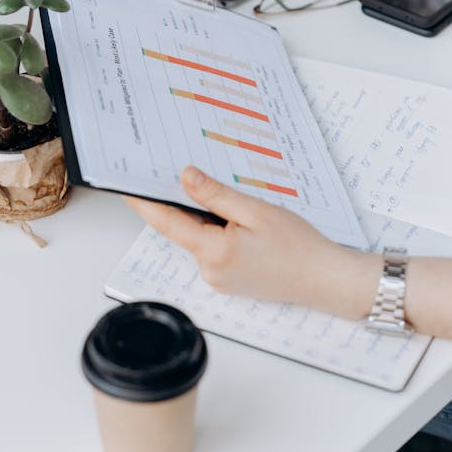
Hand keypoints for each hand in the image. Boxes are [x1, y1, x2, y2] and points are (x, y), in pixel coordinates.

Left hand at [125, 166, 360, 309]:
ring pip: (199, 238)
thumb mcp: (255, 210)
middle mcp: (209, 270)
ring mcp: (218, 278)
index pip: (166, 222)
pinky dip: (216, 231)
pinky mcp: (229, 279)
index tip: (126, 186)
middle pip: (183, 229)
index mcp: (212, 252)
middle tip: (177, 172)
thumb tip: (185, 177)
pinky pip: (213, 249)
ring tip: (223, 195)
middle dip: (180, 203)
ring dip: (203, 217)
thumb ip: (216, 195)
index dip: (144, 202)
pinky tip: (236, 218)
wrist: (325, 278)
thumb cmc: (298, 246)